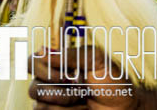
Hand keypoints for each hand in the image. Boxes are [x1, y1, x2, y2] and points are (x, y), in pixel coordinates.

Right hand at [29, 46, 144, 109]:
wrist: (125, 108)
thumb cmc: (113, 81)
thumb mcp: (97, 60)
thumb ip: (70, 55)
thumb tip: (42, 52)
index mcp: (57, 64)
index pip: (30, 62)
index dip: (42, 68)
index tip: (64, 72)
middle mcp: (51, 83)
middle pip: (33, 88)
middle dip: (59, 89)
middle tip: (80, 86)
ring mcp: (53, 103)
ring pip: (40, 106)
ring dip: (66, 103)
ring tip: (83, 99)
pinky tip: (81, 109)